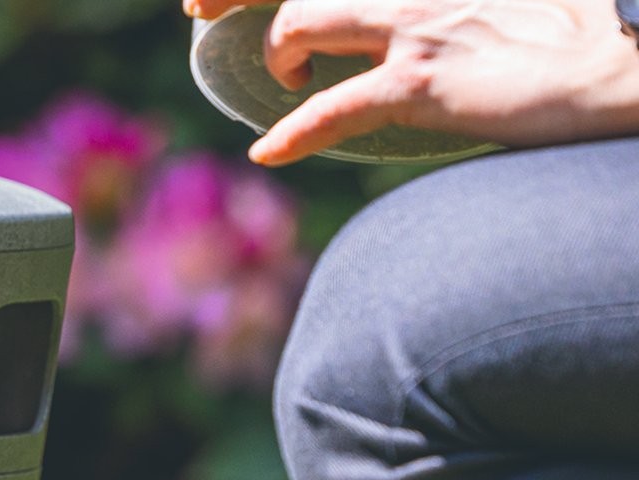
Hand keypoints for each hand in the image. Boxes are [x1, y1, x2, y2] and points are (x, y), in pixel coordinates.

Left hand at [183, 0, 638, 164]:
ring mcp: (414, 22)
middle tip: (197, 8)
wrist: (613, 67)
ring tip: (288, 84)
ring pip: (299, 24)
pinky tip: (268, 152)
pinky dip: (292, 133)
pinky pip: (332, 108)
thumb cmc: (564, 32)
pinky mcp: (420, 81)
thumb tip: (393, 23)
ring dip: (278, 59)